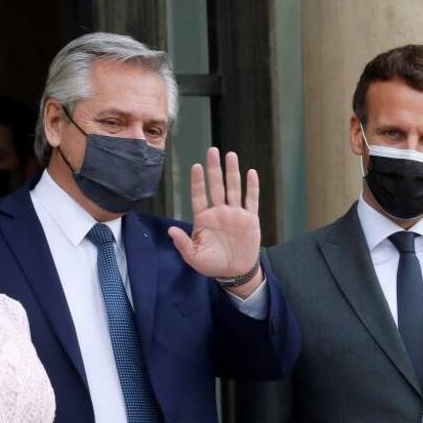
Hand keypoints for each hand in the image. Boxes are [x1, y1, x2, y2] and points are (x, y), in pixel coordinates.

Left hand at [169, 147, 261, 279]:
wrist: (235, 272)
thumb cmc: (212, 264)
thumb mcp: (194, 257)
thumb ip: (183, 243)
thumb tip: (171, 230)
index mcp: (203, 218)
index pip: (199, 196)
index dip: (198, 181)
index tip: (195, 166)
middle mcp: (219, 212)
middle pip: (216, 186)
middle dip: (214, 168)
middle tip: (212, 151)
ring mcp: (235, 214)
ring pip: (233, 188)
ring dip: (232, 172)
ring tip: (230, 155)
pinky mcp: (250, 219)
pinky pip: (251, 200)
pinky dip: (251, 187)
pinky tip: (251, 173)